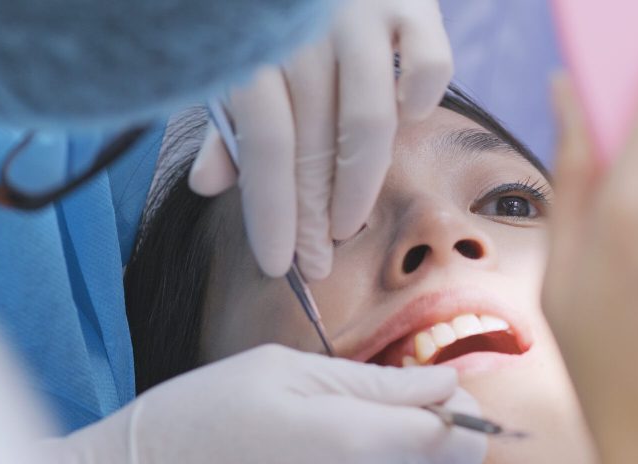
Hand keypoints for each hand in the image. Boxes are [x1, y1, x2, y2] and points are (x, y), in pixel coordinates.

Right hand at [58, 345, 485, 463]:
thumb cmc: (195, 420)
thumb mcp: (282, 372)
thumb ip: (377, 381)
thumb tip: (443, 387)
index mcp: (359, 443)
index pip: (459, 436)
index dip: (457, 413)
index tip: (436, 399)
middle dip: (427, 444)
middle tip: (374, 418)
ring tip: (329, 454)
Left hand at [189, 0, 452, 278]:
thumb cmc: (263, 12)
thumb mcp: (230, 55)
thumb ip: (224, 117)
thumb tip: (208, 186)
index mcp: (249, 45)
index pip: (264, 147)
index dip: (271, 214)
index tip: (281, 264)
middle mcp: (302, 28)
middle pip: (311, 144)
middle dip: (313, 216)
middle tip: (318, 264)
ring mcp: (360, 12)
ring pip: (368, 120)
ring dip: (359, 184)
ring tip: (348, 223)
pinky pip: (429, 65)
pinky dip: (421, 100)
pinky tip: (406, 120)